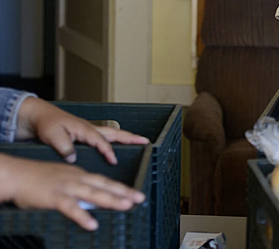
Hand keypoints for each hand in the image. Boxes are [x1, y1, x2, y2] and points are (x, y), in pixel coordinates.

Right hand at [0, 153, 145, 230]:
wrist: (17, 175)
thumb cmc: (38, 179)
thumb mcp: (63, 181)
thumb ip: (78, 190)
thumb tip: (92, 200)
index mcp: (79, 174)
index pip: (105, 181)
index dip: (121, 188)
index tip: (136, 194)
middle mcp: (77, 178)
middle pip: (104, 185)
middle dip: (124, 192)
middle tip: (140, 198)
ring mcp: (66, 187)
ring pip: (93, 193)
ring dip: (111, 199)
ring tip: (126, 206)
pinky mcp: (54, 197)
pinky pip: (71, 207)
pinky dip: (82, 216)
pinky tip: (92, 224)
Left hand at [16, 98, 149, 163]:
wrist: (38, 116)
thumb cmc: (46, 124)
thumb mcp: (53, 136)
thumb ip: (65, 147)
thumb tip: (74, 158)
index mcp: (84, 129)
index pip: (101, 142)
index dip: (108, 152)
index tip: (114, 161)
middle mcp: (90, 128)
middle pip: (115, 133)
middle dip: (131, 138)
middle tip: (145, 141)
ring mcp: (89, 130)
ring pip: (112, 133)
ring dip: (126, 137)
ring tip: (139, 140)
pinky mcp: (85, 133)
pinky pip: (105, 136)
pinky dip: (115, 138)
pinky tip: (117, 144)